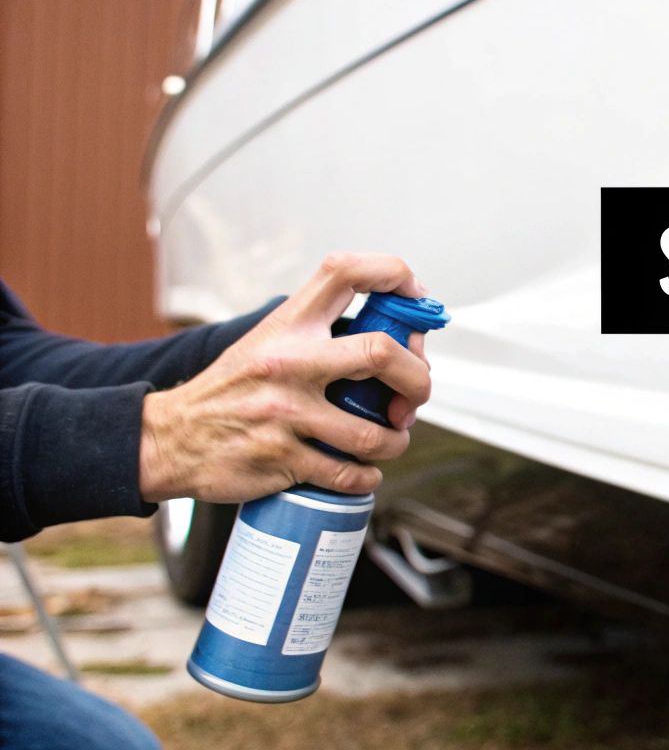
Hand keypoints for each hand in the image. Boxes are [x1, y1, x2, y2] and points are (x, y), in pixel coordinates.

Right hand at [139, 253, 432, 502]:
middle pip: (383, 352)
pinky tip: (364, 471)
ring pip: (373, 431)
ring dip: (397, 441)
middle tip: (416, 396)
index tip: (416, 298)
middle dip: (419, 379)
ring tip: (391, 439)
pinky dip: (367, 477)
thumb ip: (322, 332)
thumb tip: (399, 341)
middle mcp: (289, 362)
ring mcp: (284, 411)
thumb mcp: (269, 342)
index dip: (393, 275)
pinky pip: (347, 473)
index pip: (346, 272)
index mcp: (288, 325)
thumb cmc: (232, 390)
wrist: (168, 439)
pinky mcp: (280, 457)